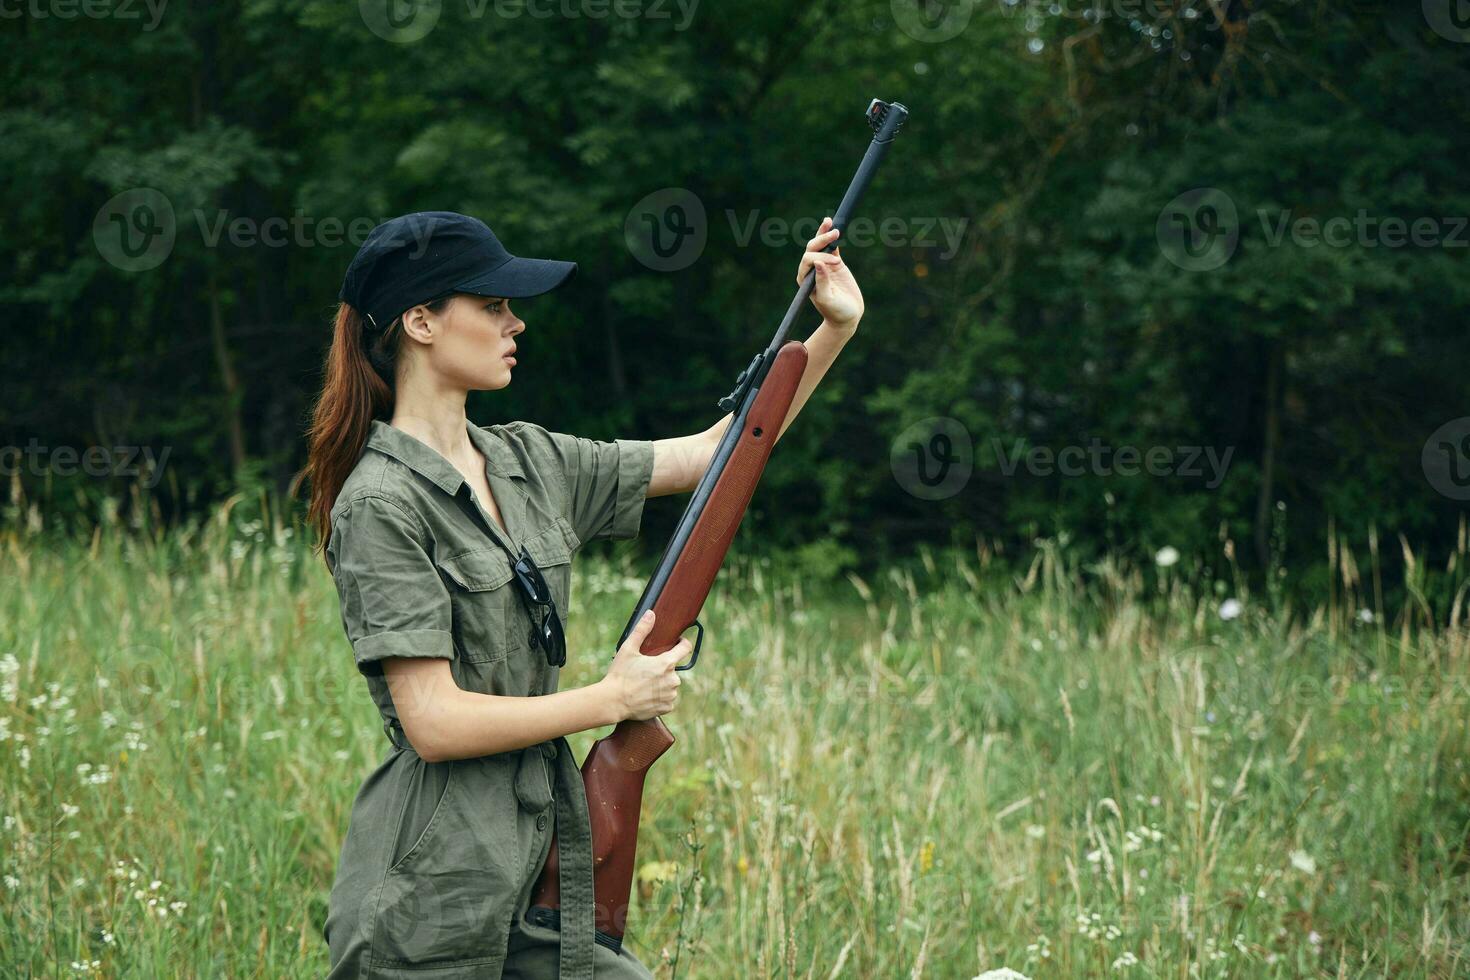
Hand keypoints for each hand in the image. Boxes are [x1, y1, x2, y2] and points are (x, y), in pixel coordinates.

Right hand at [601, 610, 686, 721]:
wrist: (613, 702)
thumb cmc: (620, 674)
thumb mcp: (628, 649)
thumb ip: (642, 630)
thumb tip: (651, 613)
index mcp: (666, 663)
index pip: (686, 648)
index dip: (682, 643)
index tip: (677, 642)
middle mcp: (673, 679)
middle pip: (673, 668)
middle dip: (663, 667)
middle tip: (646, 670)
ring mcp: (671, 695)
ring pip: (670, 684)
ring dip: (662, 683)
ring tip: (644, 683)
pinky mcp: (667, 707)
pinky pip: (667, 699)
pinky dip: (660, 696)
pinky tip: (647, 695)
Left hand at [798, 216, 863, 330]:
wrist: (848, 316)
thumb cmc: (836, 311)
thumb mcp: (828, 299)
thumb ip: (822, 282)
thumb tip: (818, 262)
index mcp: (805, 279)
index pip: (808, 260)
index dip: (821, 257)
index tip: (836, 262)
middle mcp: (811, 270)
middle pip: (812, 249)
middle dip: (821, 240)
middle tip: (835, 234)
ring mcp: (822, 265)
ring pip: (819, 245)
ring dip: (823, 233)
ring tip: (830, 222)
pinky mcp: (834, 263)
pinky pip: (831, 247)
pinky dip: (831, 237)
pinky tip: (835, 227)